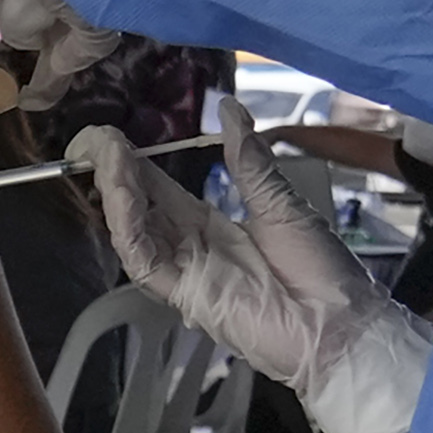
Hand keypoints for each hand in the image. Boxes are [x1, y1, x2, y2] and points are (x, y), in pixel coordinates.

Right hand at [75, 125, 432, 432]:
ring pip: (134, 232)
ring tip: (109, 158)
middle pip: (138, 206)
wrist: (341, 324)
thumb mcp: (281, 203)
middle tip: (92, 138)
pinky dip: (130, 231)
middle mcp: (189, 247)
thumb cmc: (321, 269)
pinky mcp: (186, 295)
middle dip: (111, 171)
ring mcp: (185, 272)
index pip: (157, 189)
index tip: (112, 136)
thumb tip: (229, 108)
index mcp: (210, 224)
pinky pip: (146, 262)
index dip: (130, 163)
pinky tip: (125, 198)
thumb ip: (248, 161)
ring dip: (117, 194)